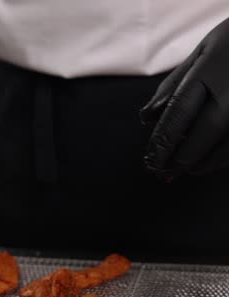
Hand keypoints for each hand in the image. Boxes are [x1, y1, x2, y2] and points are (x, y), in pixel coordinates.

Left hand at [140, 18, 228, 177]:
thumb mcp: (201, 52)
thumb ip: (173, 85)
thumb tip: (146, 117)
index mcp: (213, 70)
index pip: (180, 111)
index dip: (163, 139)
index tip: (151, 158)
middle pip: (204, 133)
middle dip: (179, 157)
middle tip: (160, 172)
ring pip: (225, 147)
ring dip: (199, 164)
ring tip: (178, 172)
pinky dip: (218, 160)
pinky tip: (202, 165)